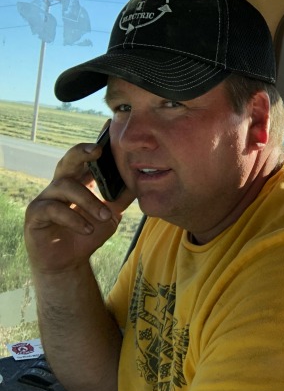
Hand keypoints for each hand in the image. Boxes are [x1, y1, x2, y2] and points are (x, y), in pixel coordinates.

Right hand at [24, 142, 135, 274]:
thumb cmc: (88, 232)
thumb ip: (122, 196)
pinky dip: (73, 218)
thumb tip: (140, 179)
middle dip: (82, 152)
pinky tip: (87, 229)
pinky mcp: (35, 214)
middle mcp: (61, 184)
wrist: (69, 261)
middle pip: (68, 160)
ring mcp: (46, 197)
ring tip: (105, 216)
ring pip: (65, 185)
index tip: (109, 128)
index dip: (95, 145)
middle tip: (98, 150)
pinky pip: (53, 209)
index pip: (86, 158)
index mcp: (79, 181)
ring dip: (89, 200)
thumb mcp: (111, 214)